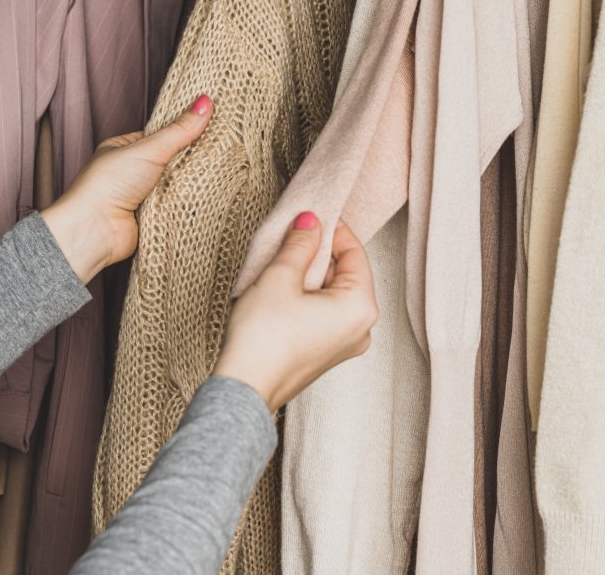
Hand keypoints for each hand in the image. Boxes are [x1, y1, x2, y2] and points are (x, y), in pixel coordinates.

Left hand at [41, 95, 213, 282]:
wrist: (95, 231)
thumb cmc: (109, 184)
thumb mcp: (149, 149)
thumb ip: (180, 129)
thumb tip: (205, 102)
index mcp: (123, 148)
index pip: (161, 136)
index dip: (184, 133)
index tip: (210, 129)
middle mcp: (130, 172)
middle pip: (170, 161)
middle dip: (188, 162)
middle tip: (216, 155)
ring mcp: (140, 195)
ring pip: (174, 185)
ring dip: (187, 185)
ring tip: (212, 177)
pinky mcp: (149, 217)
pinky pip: (174, 206)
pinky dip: (184, 204)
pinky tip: (200, 199)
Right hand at [213, 213, 378, 410]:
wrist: (243, 388)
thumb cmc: (263, 340)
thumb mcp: (280, 277)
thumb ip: (300, 244)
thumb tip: (310, 223)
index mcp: (361, 307)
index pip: (355, 253)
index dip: (332, 230)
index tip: (312, 215)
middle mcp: (361, 329)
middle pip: (347, 274)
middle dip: (319, 254)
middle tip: (292, 236)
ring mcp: (344, 344)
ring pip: (334, 294)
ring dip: (310, 275)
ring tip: (282, 263)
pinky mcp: (325, 353)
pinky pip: (324, 314)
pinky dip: (308, 297)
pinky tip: (282, 290)